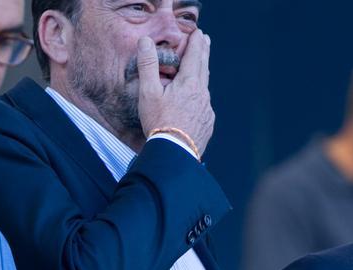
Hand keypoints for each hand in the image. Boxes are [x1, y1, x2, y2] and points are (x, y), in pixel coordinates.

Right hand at [136, 31, 213, 154]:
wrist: (174, 153)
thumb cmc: (159, 123)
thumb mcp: (149, 92)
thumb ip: (148, 65)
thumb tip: (146, 42)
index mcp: (189, 83)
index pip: (195, 56)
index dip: (196, 43)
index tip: (199, 33)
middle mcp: (202, 94)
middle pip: (204, 68)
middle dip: (204, 53)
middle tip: (206, 41)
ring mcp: (206, 109)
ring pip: (205, 87)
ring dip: (202, 74)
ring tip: (199, 69)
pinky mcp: (207, 123)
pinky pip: (204, 104)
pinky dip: (200, 97)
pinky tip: (195, 101)